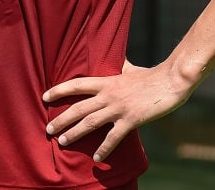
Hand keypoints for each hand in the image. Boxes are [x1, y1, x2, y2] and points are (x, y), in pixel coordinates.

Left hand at [42, 60, 191, 161]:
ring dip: (74, 133)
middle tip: (48, 128)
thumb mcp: (129, 68)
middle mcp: (108, 95)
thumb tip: (115, 58)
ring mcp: (118, 108)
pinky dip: (104, 149)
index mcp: (106, 81)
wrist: (169, 81)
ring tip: (62, 141)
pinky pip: (113, 137)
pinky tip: (96, 158)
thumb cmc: (149, 75)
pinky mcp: (131, 120)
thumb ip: (118, 66)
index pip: (76, 85)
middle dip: (61, 119)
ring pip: (90, 122)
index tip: (45, 97)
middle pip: (78, 108)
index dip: (59, 90)